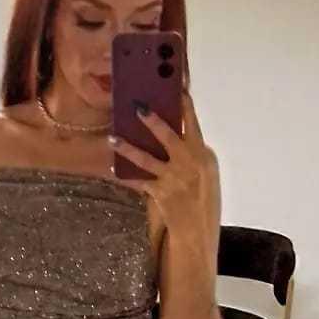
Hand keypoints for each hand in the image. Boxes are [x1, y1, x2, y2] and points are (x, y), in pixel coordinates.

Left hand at [110, 89, 218, 232]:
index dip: (185, 105)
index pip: (193, 123)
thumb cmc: (204, 197)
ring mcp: (172, 178)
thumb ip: (194, 151)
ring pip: (146, 159)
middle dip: (152, 121)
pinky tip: (113, 169)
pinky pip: (138, 181)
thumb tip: (175, 132)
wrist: (198, 229)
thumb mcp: (207, 171)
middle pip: (167, 136)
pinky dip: (125, 175)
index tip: (177, 89)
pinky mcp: (159, 193)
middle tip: (137, 107)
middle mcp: (188, 163)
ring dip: (127, 148)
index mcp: (202, 153)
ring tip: (112, 138)